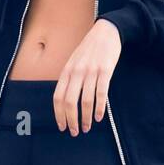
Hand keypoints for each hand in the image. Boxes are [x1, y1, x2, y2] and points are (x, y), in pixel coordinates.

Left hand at [53, 19, 122, 135]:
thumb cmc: (89, 49)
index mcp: (66, 71)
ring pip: (85, 101)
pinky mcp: (105, 71)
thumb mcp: (73, 62)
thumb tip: (64, 100)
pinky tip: (99, 117)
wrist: (106, 32)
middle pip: (69, 102)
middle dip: (71, 120)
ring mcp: (91, 72)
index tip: (62, 126)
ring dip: (86, 117)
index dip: (59, 114)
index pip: (58, 97)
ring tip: (87, 127)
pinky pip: (101, 93)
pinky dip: (99, 108)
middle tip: (75, 132)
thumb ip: (69, 78)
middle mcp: (76, 72)